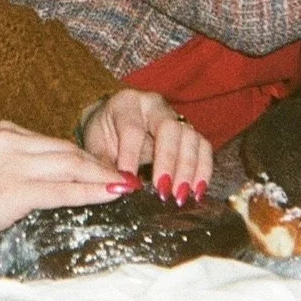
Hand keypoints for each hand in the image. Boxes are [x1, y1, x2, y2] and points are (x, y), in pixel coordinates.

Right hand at [0, 121, 134, 244]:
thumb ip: (23, 165)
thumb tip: (62, 177)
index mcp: (4, 131)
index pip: (55, 144)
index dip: (85, 157)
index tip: (106, 169)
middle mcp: (10, 141)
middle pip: (68, 152)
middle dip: (101, 166)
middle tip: (127, 178)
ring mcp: (13, 164)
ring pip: (71, 167)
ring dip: (103, 178)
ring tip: (126, 187)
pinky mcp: (16, 190)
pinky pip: (62, 190)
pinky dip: (91, 192)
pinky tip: (110, 195)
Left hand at [79, 90, 212, 204]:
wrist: (114, 123)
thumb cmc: (104, 135)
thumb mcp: (96, 148)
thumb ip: (105, 167)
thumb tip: (120, 188)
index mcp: (126, 103)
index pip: (132, 128)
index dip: (132, 156)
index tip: (131, 183)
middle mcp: (154, 105)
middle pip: (169, 128)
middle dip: (168, 161)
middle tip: (163, 191)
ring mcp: (175, 116)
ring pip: (190, 137)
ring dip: (188, 170)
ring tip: (180, 196)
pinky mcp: (189, 131)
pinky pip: (204, 147)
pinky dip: (203, 171)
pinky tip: (196, 192)